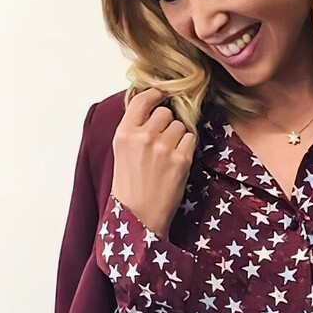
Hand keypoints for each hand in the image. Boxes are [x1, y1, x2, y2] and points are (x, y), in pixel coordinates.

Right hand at [110, 86, 196, 237]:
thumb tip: (152, 108)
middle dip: (166, 123)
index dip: (155, 96)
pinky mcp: (181, 160)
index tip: (160, 96)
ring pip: (180, 126)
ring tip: (168, 155)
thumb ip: (134, 128)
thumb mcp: (122, 151)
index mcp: (124, 133)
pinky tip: (178, 161)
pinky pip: (191, 139)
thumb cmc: (130, 186)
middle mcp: (143, 136)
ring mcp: (163, 148)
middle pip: (165, 113)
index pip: (142, 100)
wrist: (139, 216)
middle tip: (162, 140)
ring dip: (178, 136)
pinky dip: (187, 147)